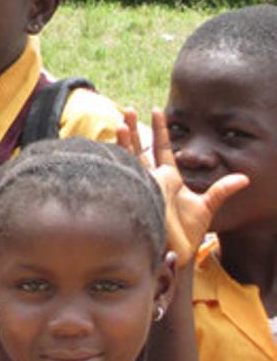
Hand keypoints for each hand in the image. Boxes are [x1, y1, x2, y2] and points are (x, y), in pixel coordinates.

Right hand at [121, 108, 248, 267]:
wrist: (176, 251)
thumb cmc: (189, 232)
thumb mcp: (208, 206)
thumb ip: (222, 190)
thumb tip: (245, 178)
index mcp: (169, 178)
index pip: (162, 148)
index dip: (160, 129)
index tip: (156, 110)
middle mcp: (153, 178)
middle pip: (140, 148)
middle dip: (133, 128)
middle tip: (128, 109)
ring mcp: (142, 185)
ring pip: (130, 158)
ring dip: (124, 141)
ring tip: (120, 123)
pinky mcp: (137, 194)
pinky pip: (126, 174)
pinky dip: (119, 160)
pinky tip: (116, 147)